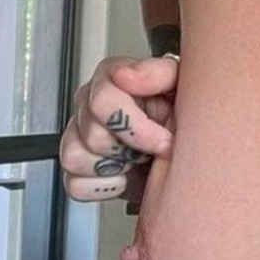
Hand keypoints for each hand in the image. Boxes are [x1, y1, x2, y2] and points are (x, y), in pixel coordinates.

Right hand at [59, 55, 179, 259]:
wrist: (184, 150)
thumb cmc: (182, 114)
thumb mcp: (182, 86)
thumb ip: (158, 72)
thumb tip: (126, 75)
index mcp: (112, 79)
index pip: (103, 101)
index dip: (136, 127)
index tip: (163, 140)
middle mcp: (90, 104)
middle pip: (93, 135)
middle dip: (130, 149)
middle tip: (153, 148)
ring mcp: (79, 135)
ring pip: (76, 158)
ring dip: (115, 167)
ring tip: (137, 159)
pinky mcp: (78, 168)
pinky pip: (75, 184)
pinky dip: (104, 187)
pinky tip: (124, 175)